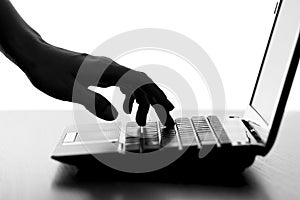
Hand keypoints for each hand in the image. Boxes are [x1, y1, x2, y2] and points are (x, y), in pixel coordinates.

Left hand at [25, 42, 174, 126]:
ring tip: (143, 119)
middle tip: (166, 115)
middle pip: (141, 83)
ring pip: (132, 85)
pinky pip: (122, 85)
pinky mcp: (100, 75)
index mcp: (107, 70)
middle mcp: (110, 68)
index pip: (140, 81)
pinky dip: (129, 97)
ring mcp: (106, 71)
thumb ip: (94, 102)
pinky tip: (126, 107)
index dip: (156, 95)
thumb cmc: (49, 70)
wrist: (36, 57)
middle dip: (156, 100)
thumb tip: (113, 116)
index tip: (166, 108)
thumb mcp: (70, 90)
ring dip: (142, 101)